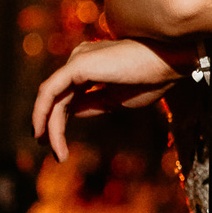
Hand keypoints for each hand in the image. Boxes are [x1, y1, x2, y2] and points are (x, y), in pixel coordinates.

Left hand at [33, 37, 180, 161]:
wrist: (168, 62)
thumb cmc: (150, 79)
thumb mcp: (117, 99)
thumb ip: (93, 104)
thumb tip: (72, 114)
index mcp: (90, 66)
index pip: (68, 95)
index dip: (61, 119)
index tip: (61, 144)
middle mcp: (79, 59)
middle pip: (58, 97)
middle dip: (51, 125)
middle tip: (56, 153)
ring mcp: (77, 60)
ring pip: (53, 97)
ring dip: (50, 126)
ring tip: (57, 152)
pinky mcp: (77, 65)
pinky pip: (51, 91)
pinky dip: (43, 112)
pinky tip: (46, 133)